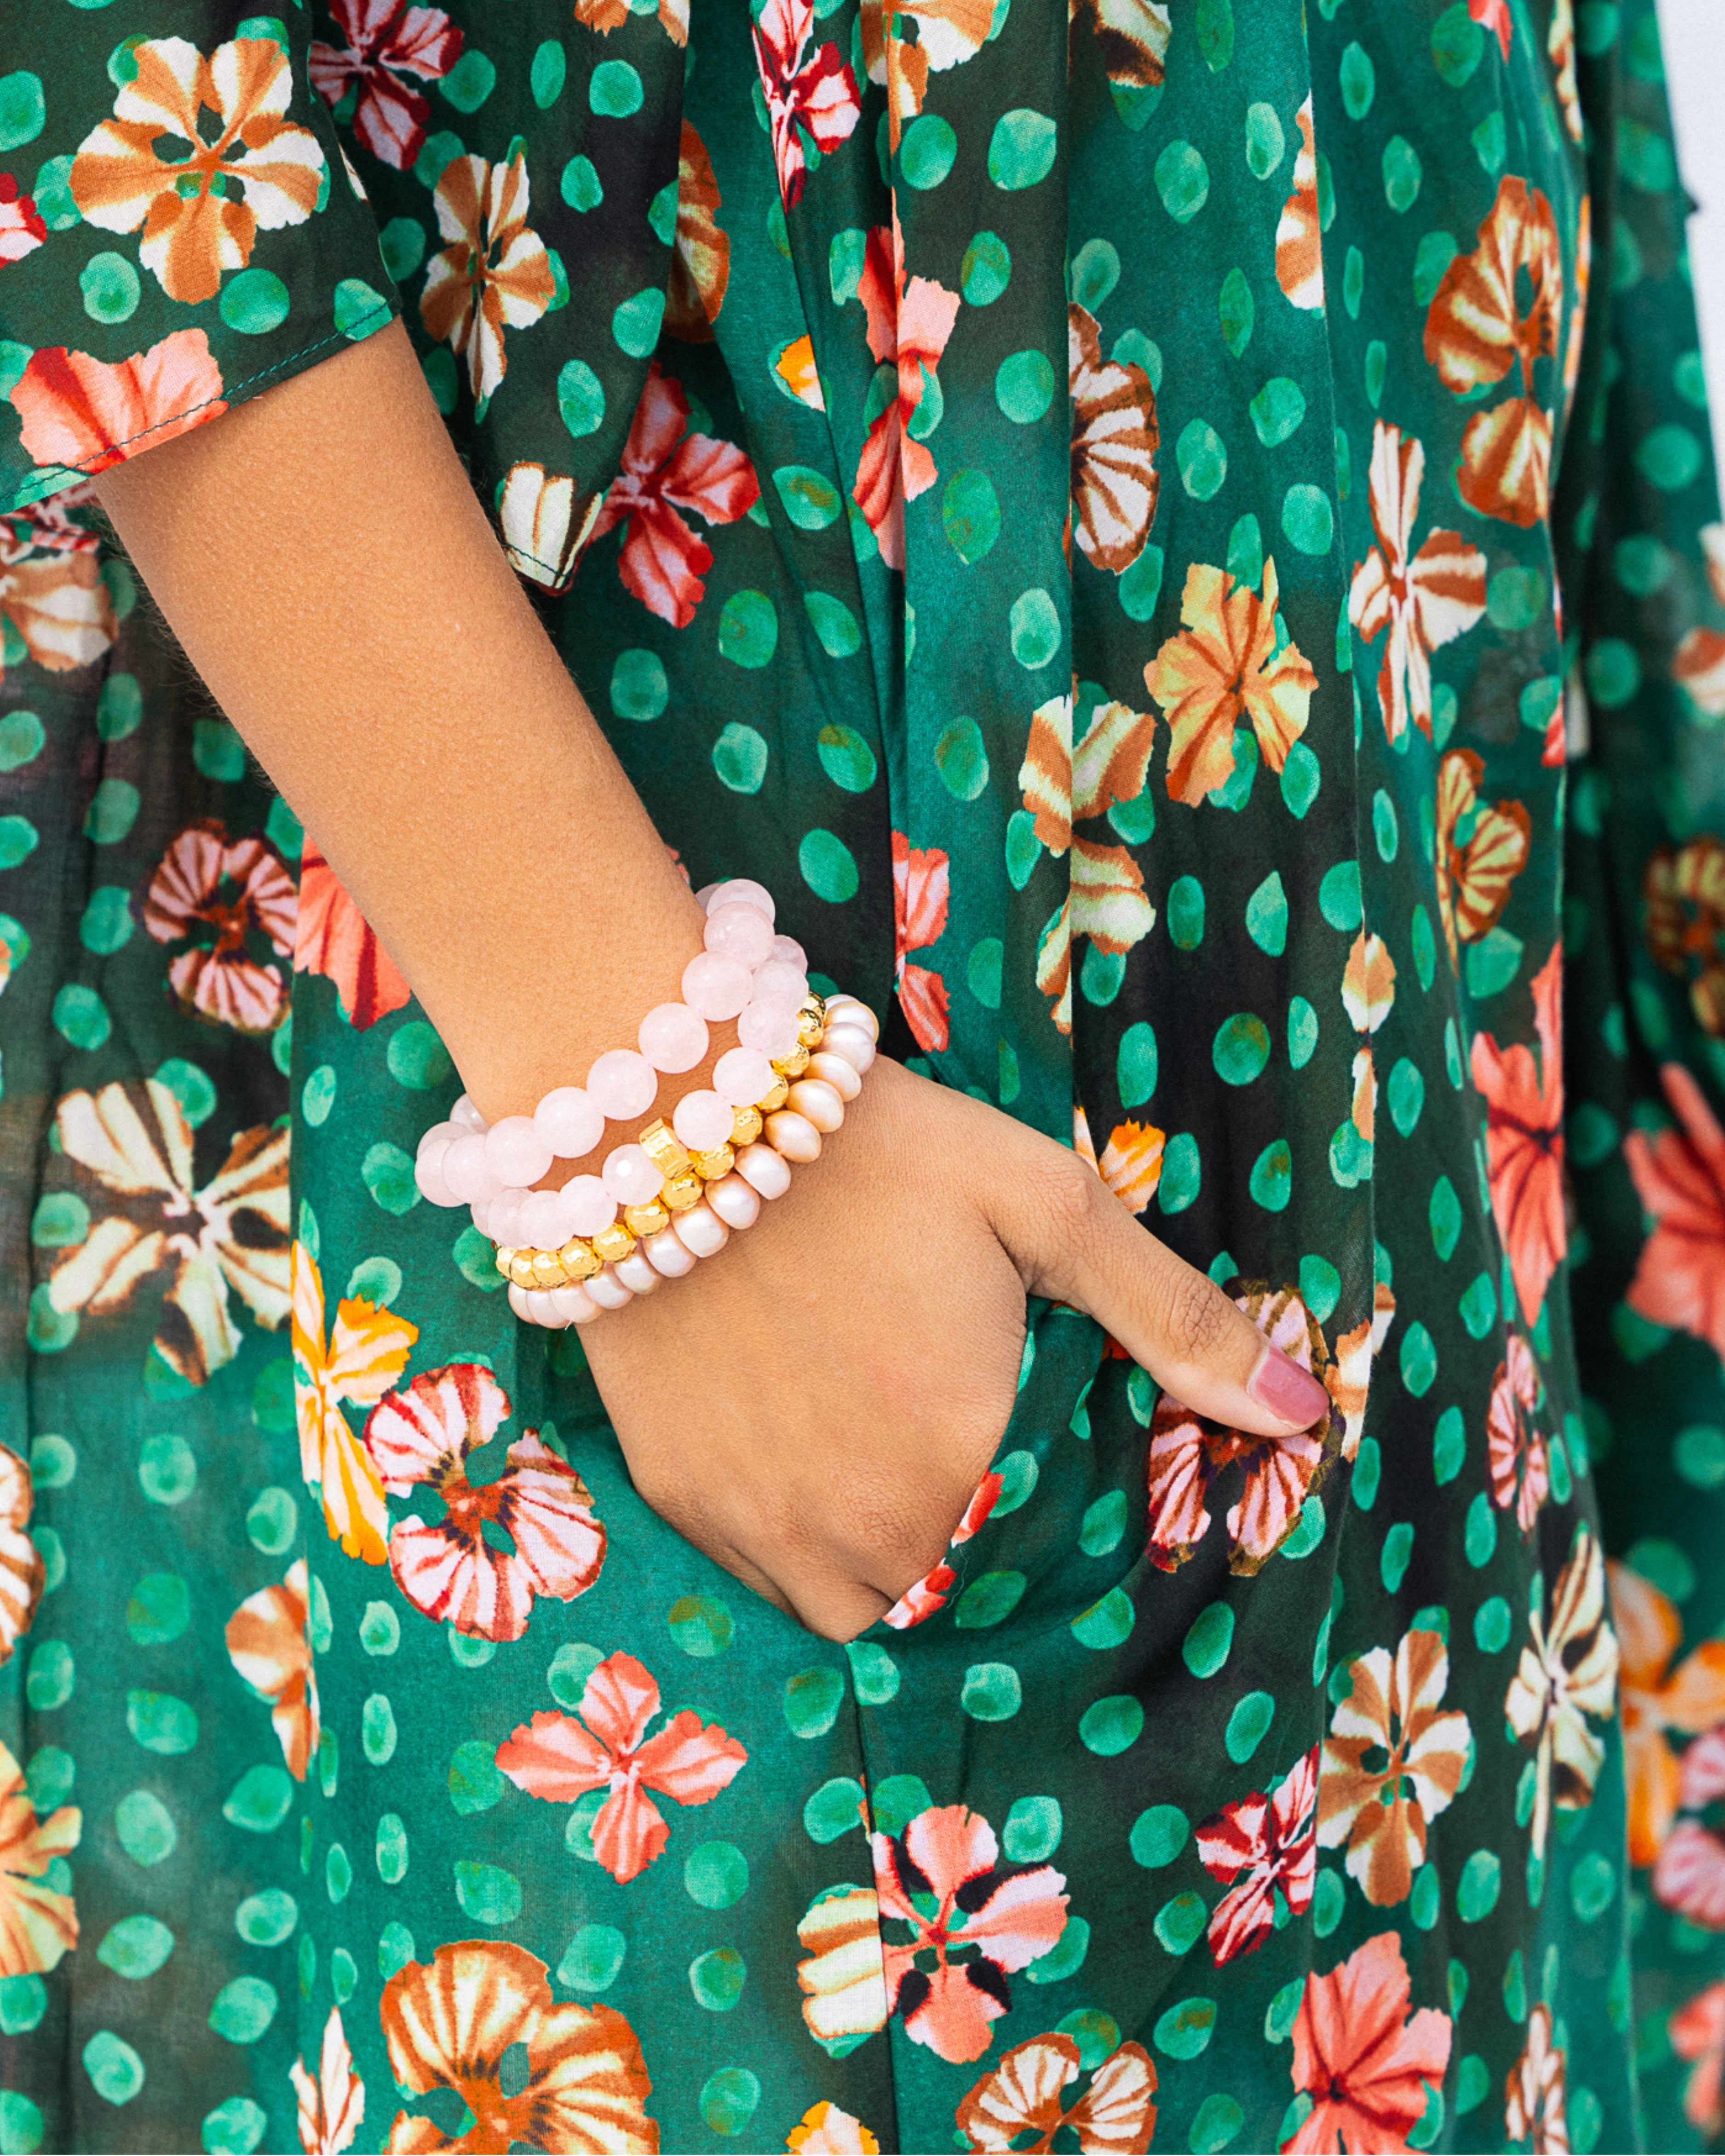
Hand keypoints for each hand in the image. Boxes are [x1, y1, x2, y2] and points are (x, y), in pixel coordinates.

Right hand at [580, 1056, 1332, 1640]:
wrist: (663, 1118)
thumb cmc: (873, 1152)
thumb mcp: (1044, 1203)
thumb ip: (1171, 1316)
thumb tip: (1304, 1414)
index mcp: (964, 1457)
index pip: (1057, 1559)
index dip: (1069, 1524)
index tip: (1056, 1463)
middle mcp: (862, 1523)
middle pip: (959, 1594)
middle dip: (985, 1546)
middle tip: (974, 1452)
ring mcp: (761, 1526)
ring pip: (863, 1610)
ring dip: (900, 1563)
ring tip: (903, 1466)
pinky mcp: (682, 1503)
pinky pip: (771, 1581)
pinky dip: (809, 1548)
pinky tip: (819, 1458)